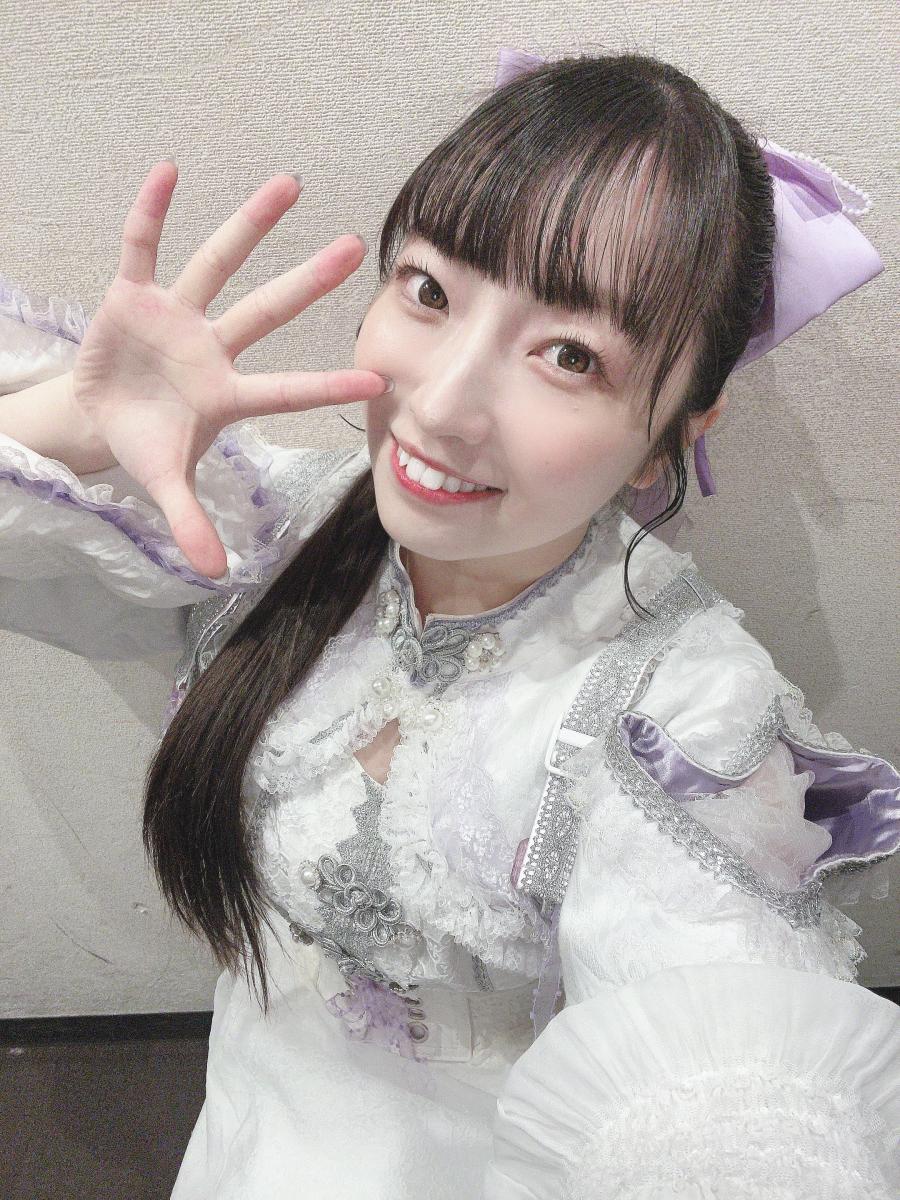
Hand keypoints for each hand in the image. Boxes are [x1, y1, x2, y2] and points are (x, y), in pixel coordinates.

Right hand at [71, 160, 389, 579]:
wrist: (98, 419)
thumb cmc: (145, 444)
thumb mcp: (166, 484)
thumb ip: (192, 523)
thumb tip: (218, 573)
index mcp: (226, 395)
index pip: (286, 390)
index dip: (326, 385)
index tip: (378, 377)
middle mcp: (212, 347)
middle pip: (266, 310)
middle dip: (306, 281)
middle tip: (353, 247)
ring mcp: (176, 317)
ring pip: (217, 263)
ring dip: (248, 225)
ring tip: (289, 184)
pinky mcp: (133, 295)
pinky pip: (142, 247)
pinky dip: (150, 213)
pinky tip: (167, 172)